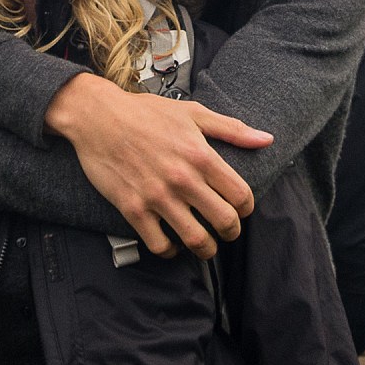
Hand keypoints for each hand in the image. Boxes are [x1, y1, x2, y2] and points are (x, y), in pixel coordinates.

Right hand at [45, 74, 272, 258]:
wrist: (98, 117)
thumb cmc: (145, 113)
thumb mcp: (192, 113)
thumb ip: (232, 129)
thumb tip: (266, 139)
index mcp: (200, 155)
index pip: (241, 195)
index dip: (247, 207)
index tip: (242, 209)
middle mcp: (182, 179)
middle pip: (224, 221)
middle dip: (231, 231)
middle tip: (227, 230)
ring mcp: (157, 196)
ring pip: (195, 239)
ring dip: (206, 249)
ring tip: (205, 246)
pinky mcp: (133, 209)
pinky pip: (159, 244)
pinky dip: (170, 251)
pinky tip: (171, 245)